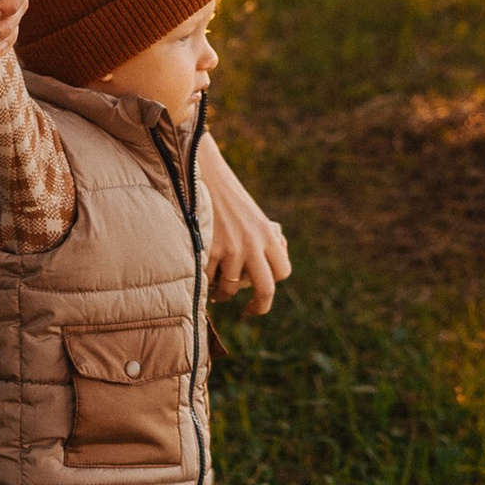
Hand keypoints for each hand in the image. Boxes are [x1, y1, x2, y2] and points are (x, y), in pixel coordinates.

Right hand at [197, 135, 291, 311]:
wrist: (201, 172)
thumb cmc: (226, 196)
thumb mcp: (252, 216)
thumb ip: (263, 240)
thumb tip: (275, 264)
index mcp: (267, 234)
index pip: (283, 272)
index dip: (273, 285)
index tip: (262, 294)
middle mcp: (253, 243)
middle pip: (266, 290)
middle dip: (259, 307)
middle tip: (249, 312)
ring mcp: (231, 247)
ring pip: (231, 289)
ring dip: (223, 294)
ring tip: (217, 291)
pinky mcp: (210, 247)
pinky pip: (209, 278)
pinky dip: (204, 282)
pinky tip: (203, 279)